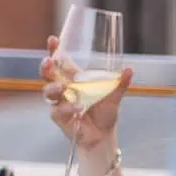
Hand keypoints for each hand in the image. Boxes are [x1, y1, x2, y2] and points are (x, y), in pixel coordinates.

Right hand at [41, 34, 130, 168]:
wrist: (103, 135)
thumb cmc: (105, 113)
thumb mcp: (114, 96)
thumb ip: (119, 83)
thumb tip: (129, 69)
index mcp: (74, 79)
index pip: (61, 62)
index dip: (55, 50)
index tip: (54, 39)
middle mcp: (64, 89)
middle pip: (47, 74)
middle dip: (46, 67)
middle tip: (48, 61)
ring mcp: (59, 102)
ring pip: (47, 91)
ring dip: (53, 87)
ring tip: (63, 87)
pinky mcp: (59, 117)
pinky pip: (57, 110)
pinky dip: (67, 108)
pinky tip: (77, 108)